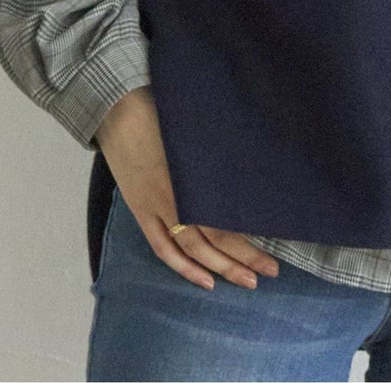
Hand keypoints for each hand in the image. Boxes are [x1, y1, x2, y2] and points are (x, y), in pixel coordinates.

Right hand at [94, 86, 281, 291]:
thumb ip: (218, 156)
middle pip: (212, 240)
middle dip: (243, 259)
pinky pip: (162, 247)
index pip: (223, 222)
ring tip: (246, 281)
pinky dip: (183, 267)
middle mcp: (175, 197)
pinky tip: (205, 280)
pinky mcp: (140, 210)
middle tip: (270, 272)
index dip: (248, 244)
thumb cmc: (162, 111)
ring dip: (219, 268)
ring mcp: (154, 207)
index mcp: (192, 177)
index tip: (273, 254)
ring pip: (190, 249)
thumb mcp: (197, 131)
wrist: (116, 109)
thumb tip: (250, 172)